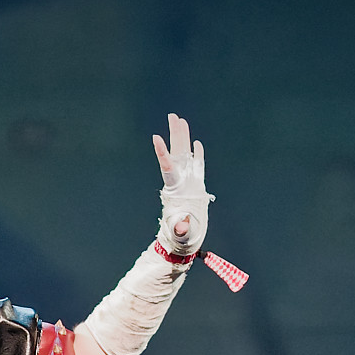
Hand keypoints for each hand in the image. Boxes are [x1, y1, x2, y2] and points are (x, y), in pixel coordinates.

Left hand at [151, 113, 209, 256]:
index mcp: (174, 189)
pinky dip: (198, 154)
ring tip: (181, 120)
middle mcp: (180, 180)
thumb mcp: (181, 233)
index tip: (156, 137)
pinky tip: (197, 143)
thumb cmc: (181, 237)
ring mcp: (188, 181)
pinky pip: (198, 166)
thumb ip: (180, 227)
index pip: (167, 166)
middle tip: (172, 115)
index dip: (162, 152)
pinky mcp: (197, 185)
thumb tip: (181, 226)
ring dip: (184, 137)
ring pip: (186, 154)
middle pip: (176, 152)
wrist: (184, 238)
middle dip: (175, 134)